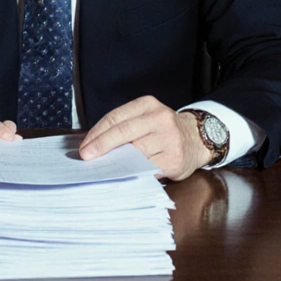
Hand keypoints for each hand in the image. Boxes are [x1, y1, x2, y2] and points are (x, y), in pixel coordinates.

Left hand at [79, 96, 211, 181]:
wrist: (196, 138)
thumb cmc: (162, 130)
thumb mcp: (145, 118)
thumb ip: (124, 126)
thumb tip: (94, 145)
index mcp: (148, 105)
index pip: (116, 118)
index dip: (97, 133)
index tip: (84, 146)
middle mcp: (160, 119)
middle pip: (124, 132)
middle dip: (102, 146)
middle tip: (87, 156)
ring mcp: (169, 139)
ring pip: (136, 152)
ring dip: (116, 162)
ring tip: (102, 167)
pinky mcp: (175, 160)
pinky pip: (148, 169)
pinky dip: (133, 173)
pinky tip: (122, 176)